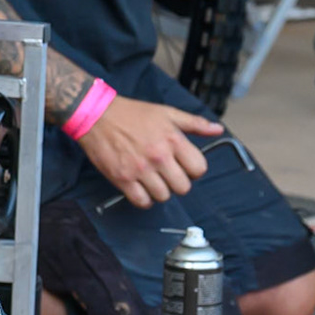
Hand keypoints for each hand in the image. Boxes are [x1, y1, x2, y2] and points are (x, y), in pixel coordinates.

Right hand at [78, 95, 221, 208]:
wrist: (97, 115)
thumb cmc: (131, 113)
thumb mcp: (167, 112)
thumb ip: (194, 123)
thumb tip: (217, 130)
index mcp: (173, 139)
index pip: (199, 169)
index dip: (194, 170)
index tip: (185, 167)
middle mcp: (158, 156)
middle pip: (183, 187)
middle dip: (178, 183)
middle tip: (168, 174)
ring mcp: (140, 169)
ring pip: (163, 196)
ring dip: (160, 191)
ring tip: (153, 180)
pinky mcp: (122, 178)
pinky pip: (142, 201)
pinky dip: (144, 199)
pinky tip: (141, 188)